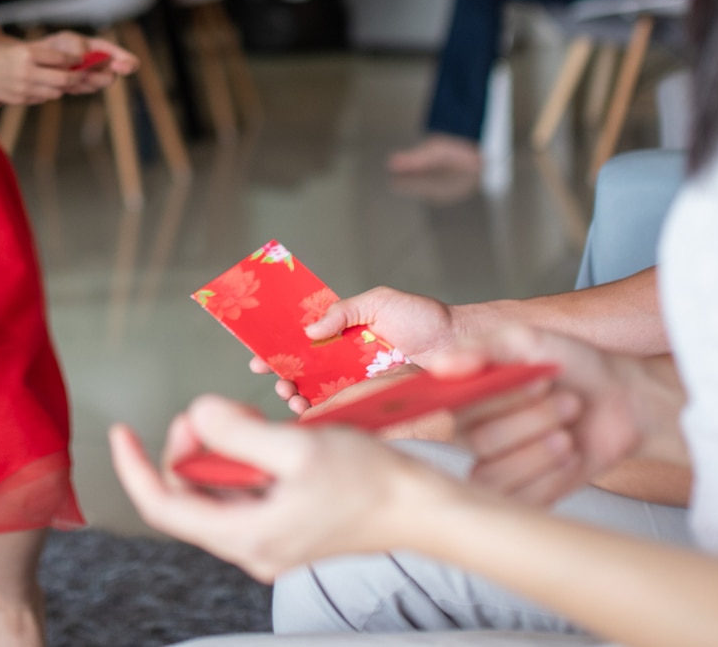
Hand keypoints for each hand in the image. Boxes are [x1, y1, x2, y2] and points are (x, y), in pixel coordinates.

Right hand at [0, 36, 82, 105]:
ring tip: (63, 80)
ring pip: (55, 92)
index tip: (81, 60)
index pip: (61, 59)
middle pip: (63, 79)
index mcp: (26, 54)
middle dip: (76, 77)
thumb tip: (67, 60)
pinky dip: (47, 93)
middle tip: (81, 74)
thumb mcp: (16, 47)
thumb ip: (40, 53)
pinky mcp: (20, 100)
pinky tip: (43, 86)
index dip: (75, 61)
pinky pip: (42, 98)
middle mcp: (26, 72)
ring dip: (62, 87)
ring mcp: (23, 88)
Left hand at [34, 31, 139, 94]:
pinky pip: (81, 89)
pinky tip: (62, 78)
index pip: (126, 59)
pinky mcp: (79, 88)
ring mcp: (90, 79)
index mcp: (102, 50)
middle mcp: (100, 66)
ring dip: (83, 81)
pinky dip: (72, 85)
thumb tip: (83, 59)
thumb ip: (77, 45)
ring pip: (95, 85)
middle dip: (100, 77)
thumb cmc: (55, 46)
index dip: (128, 64)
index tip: (120, 66)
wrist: (36, 61)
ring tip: (68, 72)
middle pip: (110, 77)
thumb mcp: (65, 40)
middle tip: (85, 74)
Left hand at [109, 395, 466, 581]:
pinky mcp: (287, 526)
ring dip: (217, 451)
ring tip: (243, 417)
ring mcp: (270, 538)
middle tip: (208, 411)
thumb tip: (197, 414)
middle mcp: (252, 545)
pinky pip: (245, 493)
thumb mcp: (295, 447)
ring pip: (217, 493)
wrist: (421, 507)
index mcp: (247, 536)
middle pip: (189, 497)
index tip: (120, 432)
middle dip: (187, 448)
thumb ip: (236, 432)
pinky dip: (242, 461)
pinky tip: (262, 432)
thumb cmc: (369, 481)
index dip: (135, 468)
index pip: (164, 508)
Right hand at [250, 286, 458, 412]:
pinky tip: (312, 415)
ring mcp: (359, 383)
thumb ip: (343, 311)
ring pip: (318, 393)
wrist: (459, 343)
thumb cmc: (424, 318)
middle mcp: (347, 360)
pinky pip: (344, 410)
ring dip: (297, 396)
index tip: (258, 357)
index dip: (278, 349)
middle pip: (304, 371)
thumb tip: (310, 330)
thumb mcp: (379, 302)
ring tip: (291, 396)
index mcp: (344, 333)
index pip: (303, 342)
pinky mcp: (374, 402)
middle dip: (282, 377)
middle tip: (276, 380)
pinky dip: (324, 414)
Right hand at [426, 324, 678, 507]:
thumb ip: (483, 349)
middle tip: (568, 400)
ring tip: (568, 433)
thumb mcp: (528, 341)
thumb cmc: (572, 365)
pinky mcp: (521, 497)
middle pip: (477, 440)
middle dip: (531, 419)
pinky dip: (550, 478)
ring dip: (538, 452)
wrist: (621, 400)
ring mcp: (494, 466)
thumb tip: (441, 366)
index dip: (495, 398)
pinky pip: (518, 502)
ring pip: (491, 474)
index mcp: (464, 392)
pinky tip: (571, 458)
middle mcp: (471, 431)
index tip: (539, 381)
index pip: (450, 404)